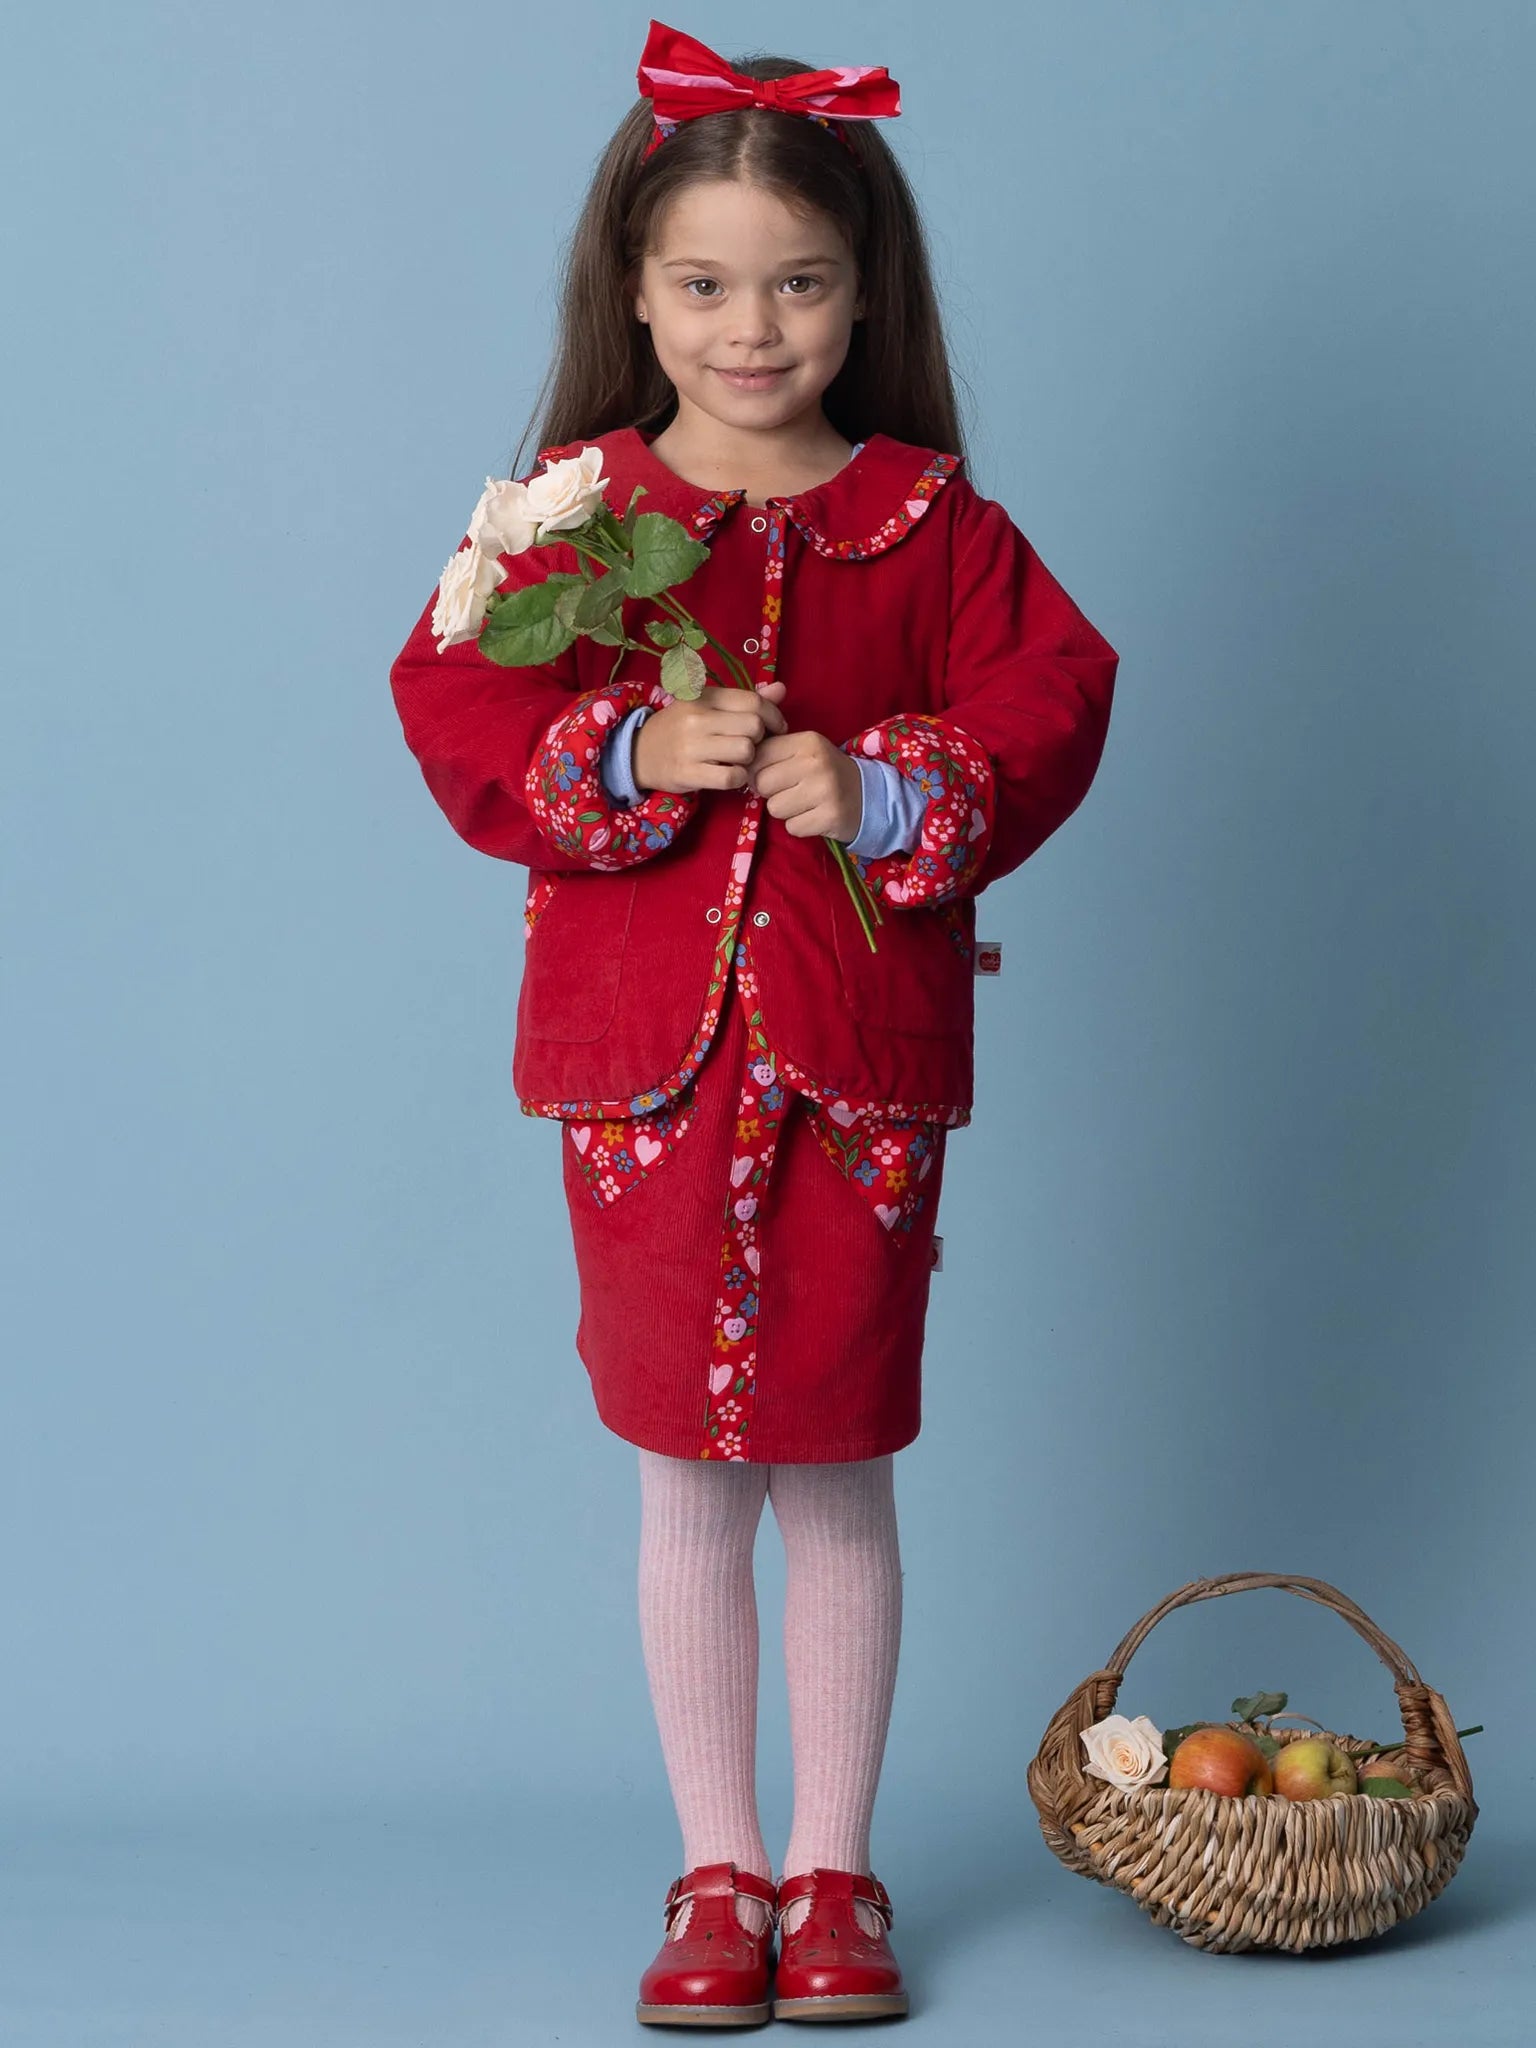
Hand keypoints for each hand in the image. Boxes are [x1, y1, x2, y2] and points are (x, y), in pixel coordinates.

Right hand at [632, 680, 788, 793]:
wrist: (639, 753)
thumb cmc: (680, 728)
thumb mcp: (708, 706)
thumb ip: (746, 699)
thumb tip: (781, 689)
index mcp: (704, 696)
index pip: (754, 701)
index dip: (773, 716)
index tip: (776, 728)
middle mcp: (697, 718)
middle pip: (753, 727)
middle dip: (759, 739)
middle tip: (751, 745)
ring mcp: (691, 746)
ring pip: (745, 751)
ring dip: (749, 760)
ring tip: (738, 760)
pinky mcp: (688, 773)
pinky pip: (731, 777)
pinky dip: (738, 779)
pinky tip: (730, 775)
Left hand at [749, 722, 863, 840]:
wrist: (867, 795)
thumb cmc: (825, 772)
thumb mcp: (804, 751)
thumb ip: (772, 751)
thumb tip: (739, 767)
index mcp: (807, 741)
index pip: (759, 756)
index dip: (758, 770)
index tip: (773, 775)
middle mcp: (816, 763)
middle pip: (762, 784)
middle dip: (770, 792)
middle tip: (790, 791)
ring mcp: (825, 791)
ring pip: (775, 808)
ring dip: (785, 811)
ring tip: (804, 803)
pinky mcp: (829, 817)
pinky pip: (792, 827)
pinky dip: (799, 826)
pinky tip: (813, 816)